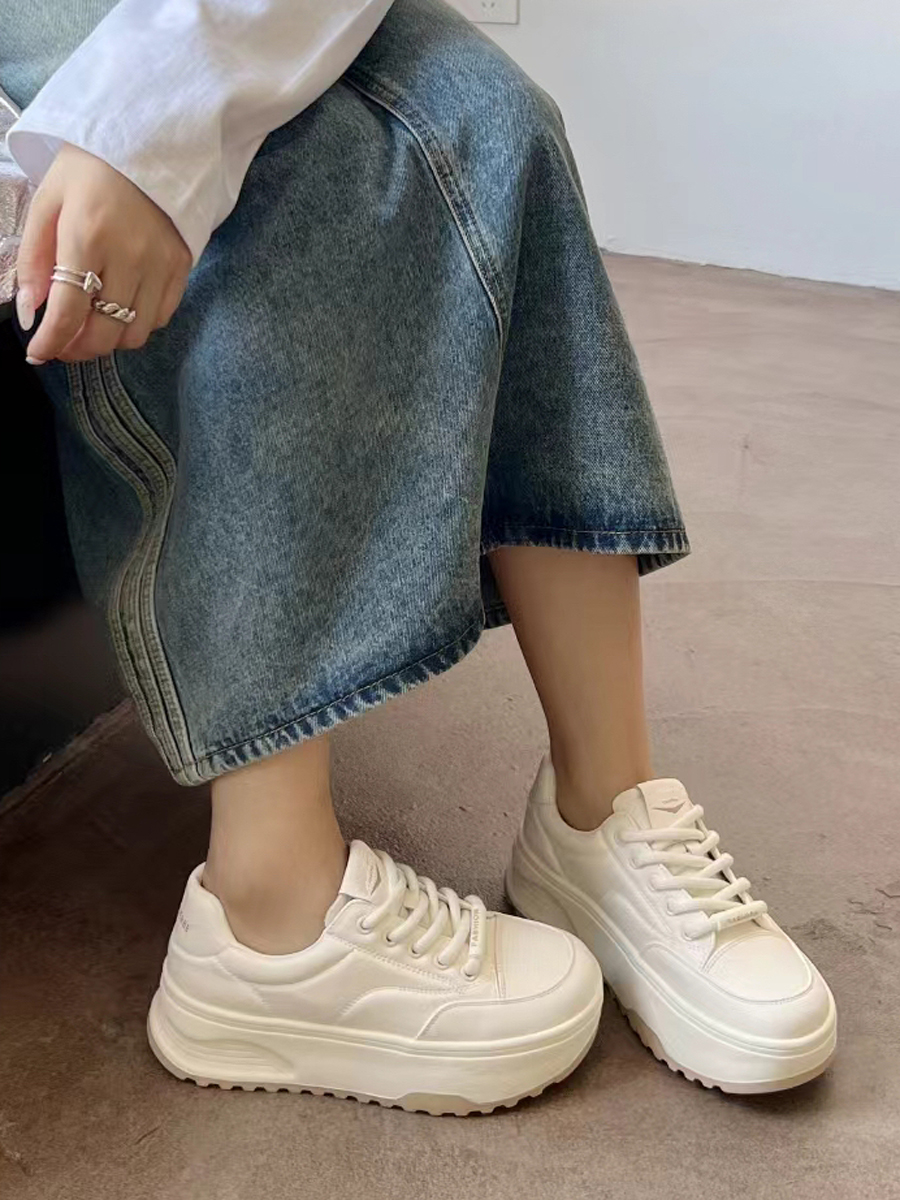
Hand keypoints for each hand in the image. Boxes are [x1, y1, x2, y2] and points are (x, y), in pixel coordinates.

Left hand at [15, 142, 192, 363]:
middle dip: (78, 348)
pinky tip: (121, 308)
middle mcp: (129, 256)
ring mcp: (160, 264)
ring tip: (92, 325)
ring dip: (109, 340)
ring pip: (134, 334)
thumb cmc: (91, 168)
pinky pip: (160, 318)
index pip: (69, 311)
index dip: (51, 342)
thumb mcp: (48, 201)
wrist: (150, 141)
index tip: (38, 353)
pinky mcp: (182, 266)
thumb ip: (34, 259)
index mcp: (87, 235)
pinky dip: (137, 324)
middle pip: (104, 332)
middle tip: (63, 343)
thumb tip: (31, 312)